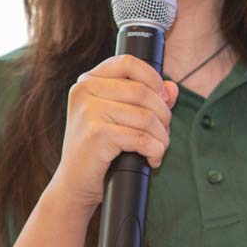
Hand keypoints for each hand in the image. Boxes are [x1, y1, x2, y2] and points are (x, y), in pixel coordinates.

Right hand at [49, 54, 177, 212]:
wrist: (74, 184)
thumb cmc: (99, 150)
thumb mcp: (121, 118)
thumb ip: (146, 99)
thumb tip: (172, 89)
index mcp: (88, 81)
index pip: (128, 62)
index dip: (153, 78)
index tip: (163, 99)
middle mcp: (84, 91)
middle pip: (143, 91)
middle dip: (163, 114)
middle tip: (163, 133)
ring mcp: (88, 111)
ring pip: (146, 116)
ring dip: (161, 136)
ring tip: (159, 148)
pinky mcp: (96, 134)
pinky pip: (141, 138)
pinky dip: (155, 150)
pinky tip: (152, 159)